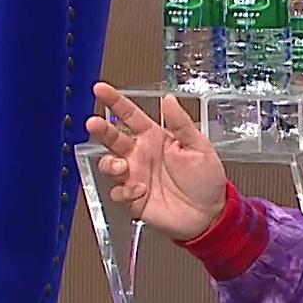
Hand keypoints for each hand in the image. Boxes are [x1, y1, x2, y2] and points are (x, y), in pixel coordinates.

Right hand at [84, 84, 228, 239]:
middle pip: (112, 138)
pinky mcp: (133, 199)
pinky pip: (118, 193)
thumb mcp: (199, 147)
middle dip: (100, 129)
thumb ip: (181, 124)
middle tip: (93, 123)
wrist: (209, 214)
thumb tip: (169, 99)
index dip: (115, 101)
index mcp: (155, 138)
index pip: (130, 115)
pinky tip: (141, 191)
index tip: (100, 89)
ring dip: (110, 164)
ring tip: (122, 166)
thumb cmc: (206, 179)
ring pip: (109, 165)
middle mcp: (140, 155)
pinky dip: (125, 191)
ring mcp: (135, 177)